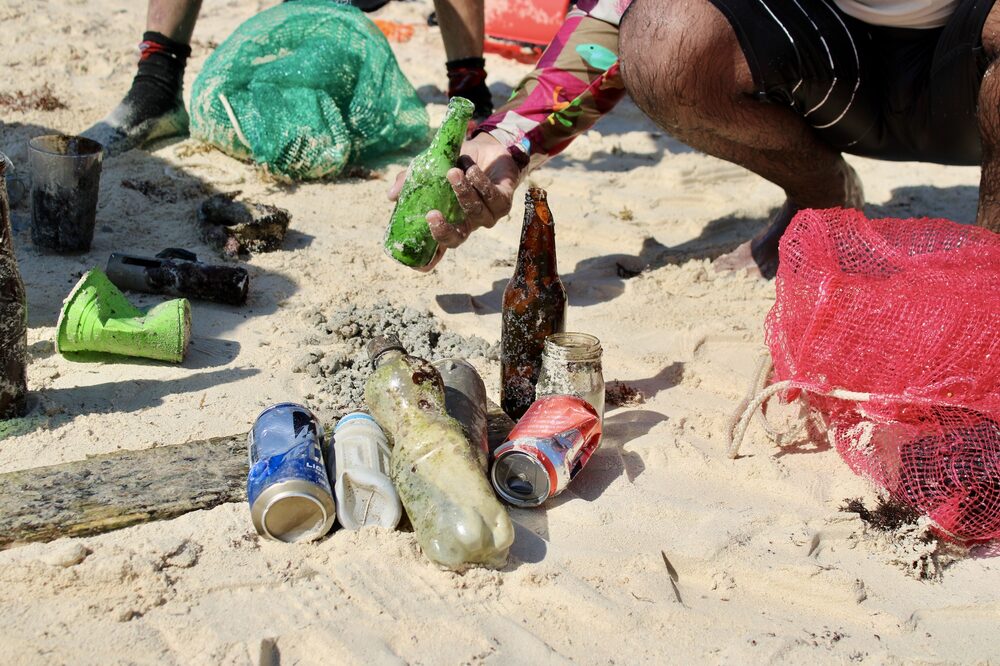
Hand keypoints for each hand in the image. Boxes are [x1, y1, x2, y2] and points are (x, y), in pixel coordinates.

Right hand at [388, 133, 520, 270]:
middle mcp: (468, 224)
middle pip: (457, 238)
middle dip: (443, 231)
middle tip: (431, 214)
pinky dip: (480, 182)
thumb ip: (410, 181)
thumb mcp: (430, 170)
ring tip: (453, 171)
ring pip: (475, 211)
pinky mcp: (504, 202)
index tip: (417, 267)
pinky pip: (492, 197)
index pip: (439, 247)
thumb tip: (391, 195)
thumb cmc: (457, 164)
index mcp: (451, 221)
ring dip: (462, 192)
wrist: (488, 149)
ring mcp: (488, 215)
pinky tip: (471, 168)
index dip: (429, 261)